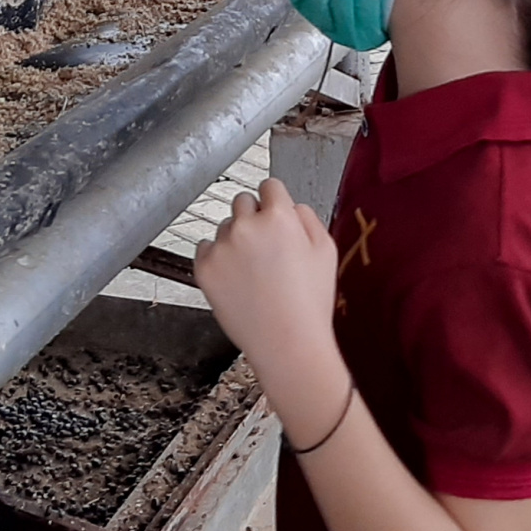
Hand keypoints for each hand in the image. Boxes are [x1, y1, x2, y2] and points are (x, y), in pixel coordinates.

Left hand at [195, 178, 339, 381]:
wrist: (286, 344)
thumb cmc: (311, 302)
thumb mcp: (327, 251)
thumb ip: (307, 217)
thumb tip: (289, 205)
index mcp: (279, 216)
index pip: (269, 186)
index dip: (275, 203)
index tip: (275, 218)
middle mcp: (246, 225)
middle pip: (243, 201)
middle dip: (253, 218)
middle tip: (265, 249)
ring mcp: (221, 246)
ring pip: (224, 227)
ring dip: (235, 239)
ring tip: (253, 273)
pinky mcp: (204, 267)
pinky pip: (205, 248)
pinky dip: (217, 259)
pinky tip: (236, 280)